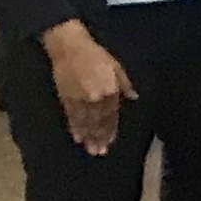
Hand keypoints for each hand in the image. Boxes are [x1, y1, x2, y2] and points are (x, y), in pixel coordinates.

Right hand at [41, 21, 133, 155]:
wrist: (70, 48)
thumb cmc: (96, 55)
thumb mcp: (117, 67)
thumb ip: (125, 85)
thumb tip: (134, 97)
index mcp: (109, 90)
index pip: (112, 115)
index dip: (111, 129)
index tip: (111, 141)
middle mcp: (95, 98)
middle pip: (98, 122)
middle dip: (99, 138)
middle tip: (100, 152)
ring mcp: (79, 99)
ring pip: (85, 122)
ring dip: (88, 137)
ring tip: (90, 150)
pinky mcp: (66, 98)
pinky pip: (71, 116)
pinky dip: (74, 128)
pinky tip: (77, 137)